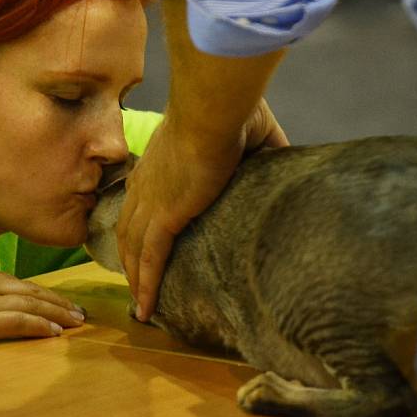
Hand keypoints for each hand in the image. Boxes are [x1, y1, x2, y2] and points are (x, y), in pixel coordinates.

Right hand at [0, 265, 85, 352]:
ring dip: (58, 313)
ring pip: (32, 304)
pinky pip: (18, 322)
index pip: (19, 283)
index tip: (59, 298)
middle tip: (80, 310)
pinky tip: (55, 331)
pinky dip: (40, 325)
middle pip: (33, 291)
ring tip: (77, 320)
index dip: (42, 291)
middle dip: (58, 301)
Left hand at [117, 98, 287, 320]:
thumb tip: (287, 160)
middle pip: (129, 226)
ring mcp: (151, 201)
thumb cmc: (233, 112)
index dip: (141, 219)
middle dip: (129, 255)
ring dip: (134, 277)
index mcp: (161, 161)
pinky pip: (149, 259)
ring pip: (133, 248)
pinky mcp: (164, 216)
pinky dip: (145, 285)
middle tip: (135, 278)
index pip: (143, 197)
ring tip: (139, 303)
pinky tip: (144, 308)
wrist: (216, 108)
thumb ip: (266, 150)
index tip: (145, 236)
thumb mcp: (253, 132)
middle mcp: (147, 183)